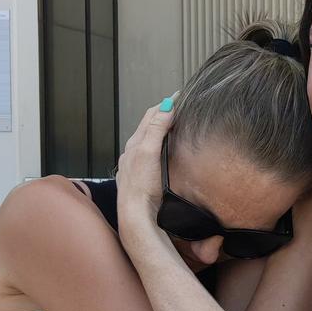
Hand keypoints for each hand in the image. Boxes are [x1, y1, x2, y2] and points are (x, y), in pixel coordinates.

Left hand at [116, 102, 173, 219]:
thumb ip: (156, 128)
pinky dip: (157, 145)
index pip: (151, 115)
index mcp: (135, 143)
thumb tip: (166, 108)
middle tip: (177, 106)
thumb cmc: (141, 187)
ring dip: (159, 129)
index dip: (165, 104)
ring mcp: (135, 164)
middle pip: (148, 126)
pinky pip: (148, 154)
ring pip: (147, 140)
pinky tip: (162, 151)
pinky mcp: (140, 176)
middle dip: (162, 113)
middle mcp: (133, 152)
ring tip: (172, 124)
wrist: (136, 215)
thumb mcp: (149, 152)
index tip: (178, 96)